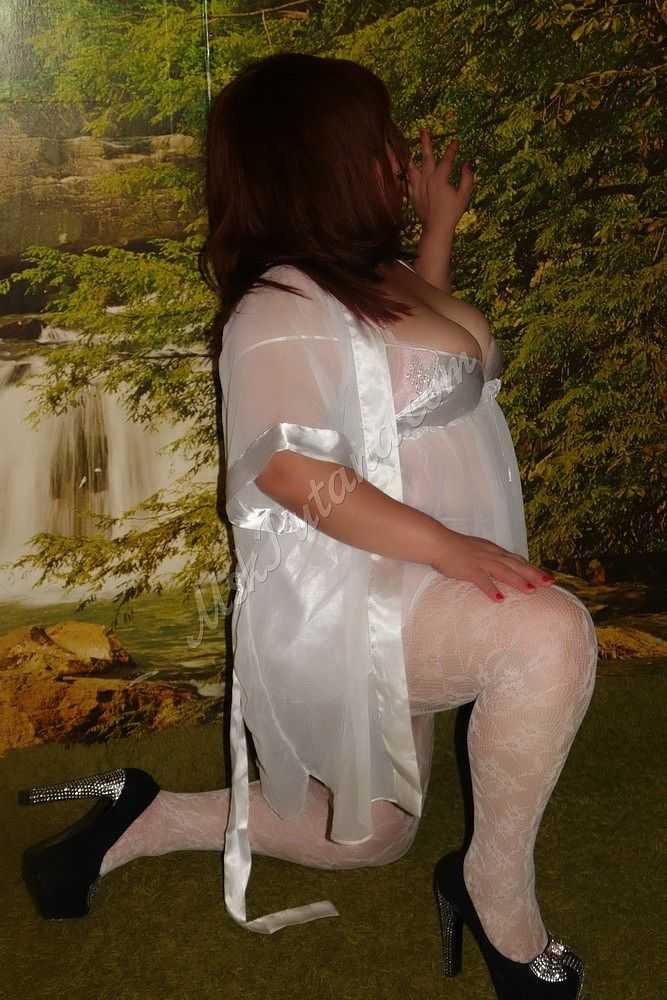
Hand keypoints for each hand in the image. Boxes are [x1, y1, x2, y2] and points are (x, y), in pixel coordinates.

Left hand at [407, 131, 475, 232]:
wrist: (436, 228)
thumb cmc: (452, 213)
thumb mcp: (464, 196)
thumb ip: (467, 178)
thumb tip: (467, 164)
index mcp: (439, 179)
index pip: (447, 159)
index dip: (452, 149)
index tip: (456, 141)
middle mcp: (427, 180)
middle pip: (426, 157)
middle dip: (426, 142)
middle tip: (423, 130)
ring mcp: (418, 188)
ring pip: (413, 168)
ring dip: (413, 158)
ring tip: (410, 151)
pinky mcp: (413, 196)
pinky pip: (408, 182)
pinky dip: (408, 175)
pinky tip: (408, 173)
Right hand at [431, 529, 553, 602]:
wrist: (438, 542)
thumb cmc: (454, 548)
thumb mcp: (477, 551)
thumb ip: (489, 559)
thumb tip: (498, 569)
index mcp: (493, 551)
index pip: (517, 559)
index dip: (532, 567)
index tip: (545, 576)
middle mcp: (491, 555)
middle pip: (516, 564)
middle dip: (533, 573)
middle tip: (549, 582)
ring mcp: (481, 562)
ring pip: (504, 571)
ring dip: (518, 580)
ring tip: (531, 591)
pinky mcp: (469, 570)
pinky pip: (483, 581)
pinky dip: (492, 590)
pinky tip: (500, 600)